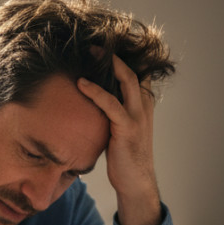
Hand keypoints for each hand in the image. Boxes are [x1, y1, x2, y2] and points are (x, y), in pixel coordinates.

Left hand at [76, 55, 162, 224]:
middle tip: (94, 42)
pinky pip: (111, 104)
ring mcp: (137, 116)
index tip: (104, 44)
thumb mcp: (120, 128)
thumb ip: (113, 111)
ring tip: (89, 51)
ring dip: (108, 63)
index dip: (123, 56)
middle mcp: (143, 106)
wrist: (135, 182)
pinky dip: (95, 91)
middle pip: (133, 69)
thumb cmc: (124, 156)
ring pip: (127, 80)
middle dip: (114, 53)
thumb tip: (93, 98)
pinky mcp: (127, 128)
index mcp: (142, 104)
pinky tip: (80, 83)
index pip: (138, 71)